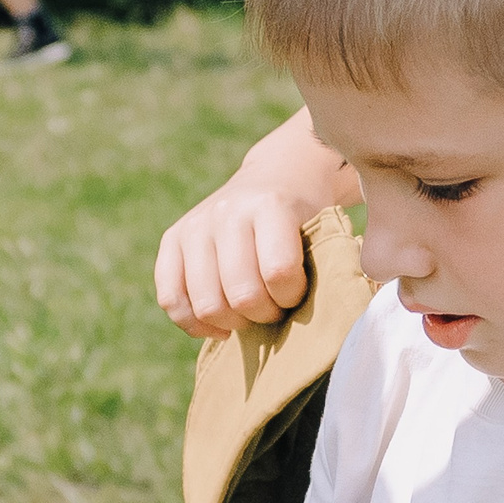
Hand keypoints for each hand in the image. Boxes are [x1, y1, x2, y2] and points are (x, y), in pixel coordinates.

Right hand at [155, 111, 357, 338]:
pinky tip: (220, 325)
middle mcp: (227, 211)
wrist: (276, 177)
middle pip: (240, 295)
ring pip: (205, 303)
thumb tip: (332, 321)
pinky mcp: (173, 240)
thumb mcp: (326, 230)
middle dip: (264, 314)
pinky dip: (195, 323)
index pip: (278, 273)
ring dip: (234, 322)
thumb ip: (328, 267)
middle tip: (277, 309)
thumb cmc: (310, 218)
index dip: (292, 296)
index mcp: (271, 205)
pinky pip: (171, 299)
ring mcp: (196, 225)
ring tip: (252, 313)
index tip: (300, 292)